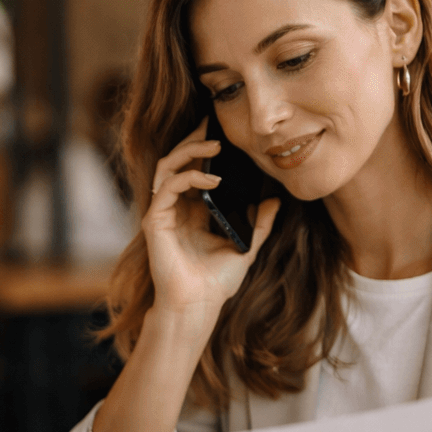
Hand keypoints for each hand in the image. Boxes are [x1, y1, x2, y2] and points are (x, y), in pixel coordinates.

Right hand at [142, 120, 280, 325]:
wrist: (198, 307)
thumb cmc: (216, 283)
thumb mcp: (245, 247)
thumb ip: (258, 223)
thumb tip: (275, 200)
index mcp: (191, 212)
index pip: (193, 169)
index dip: (204, 149)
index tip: (222, 131)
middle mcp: (174, 209)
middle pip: (177, 161)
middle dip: (194, 140)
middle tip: (213, 125)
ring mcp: (163, 214)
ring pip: (167, 167)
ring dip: (189, 152)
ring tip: (214, 146)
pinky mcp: (155, 222)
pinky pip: (168, 188)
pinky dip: (189, 177)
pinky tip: (214, 179)